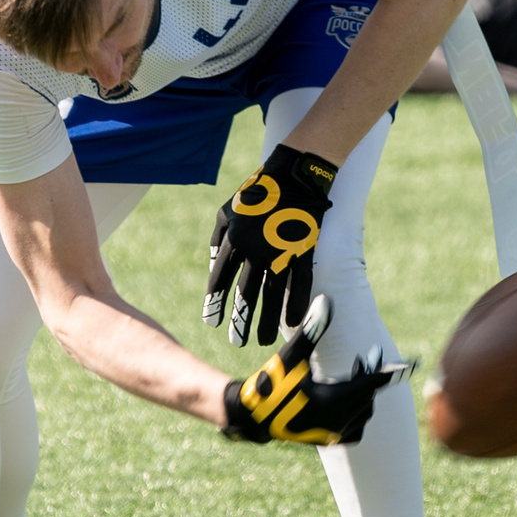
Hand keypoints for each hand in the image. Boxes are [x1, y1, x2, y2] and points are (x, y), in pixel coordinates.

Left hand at [203, 144, 335, 345]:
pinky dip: (296, 304)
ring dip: (266, 321)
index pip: (220, 278)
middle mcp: (254, 247)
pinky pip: (300, 283)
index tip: (212, 323)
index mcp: (233, 239)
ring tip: (261, 342)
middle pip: (245, 293)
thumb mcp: (227, 211)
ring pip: (271, 294)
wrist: (294, 174)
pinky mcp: (304, 249)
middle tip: (236, 342)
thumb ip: (217, 240)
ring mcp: (280, 249)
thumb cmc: (258, 193)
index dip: (216, 303)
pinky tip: (294, 322)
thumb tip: (214, 268)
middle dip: (240, 321)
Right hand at [221, 296, 408, 444]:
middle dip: (370, 375)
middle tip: (365, 356)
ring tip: (353, 375)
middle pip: (369, 395)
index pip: (373, 382)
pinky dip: (357, 412)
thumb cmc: (271, 384)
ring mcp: (335, 433)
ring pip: (365, 411)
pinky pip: (356, 427)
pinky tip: (346, 399)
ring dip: (363, 393)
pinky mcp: (330, 440)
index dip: (393, 371)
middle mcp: (339, 420)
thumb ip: (312, 330)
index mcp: (334, 399)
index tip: (412, 364)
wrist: (253, 417)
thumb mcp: (292, 355)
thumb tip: (326, 301)